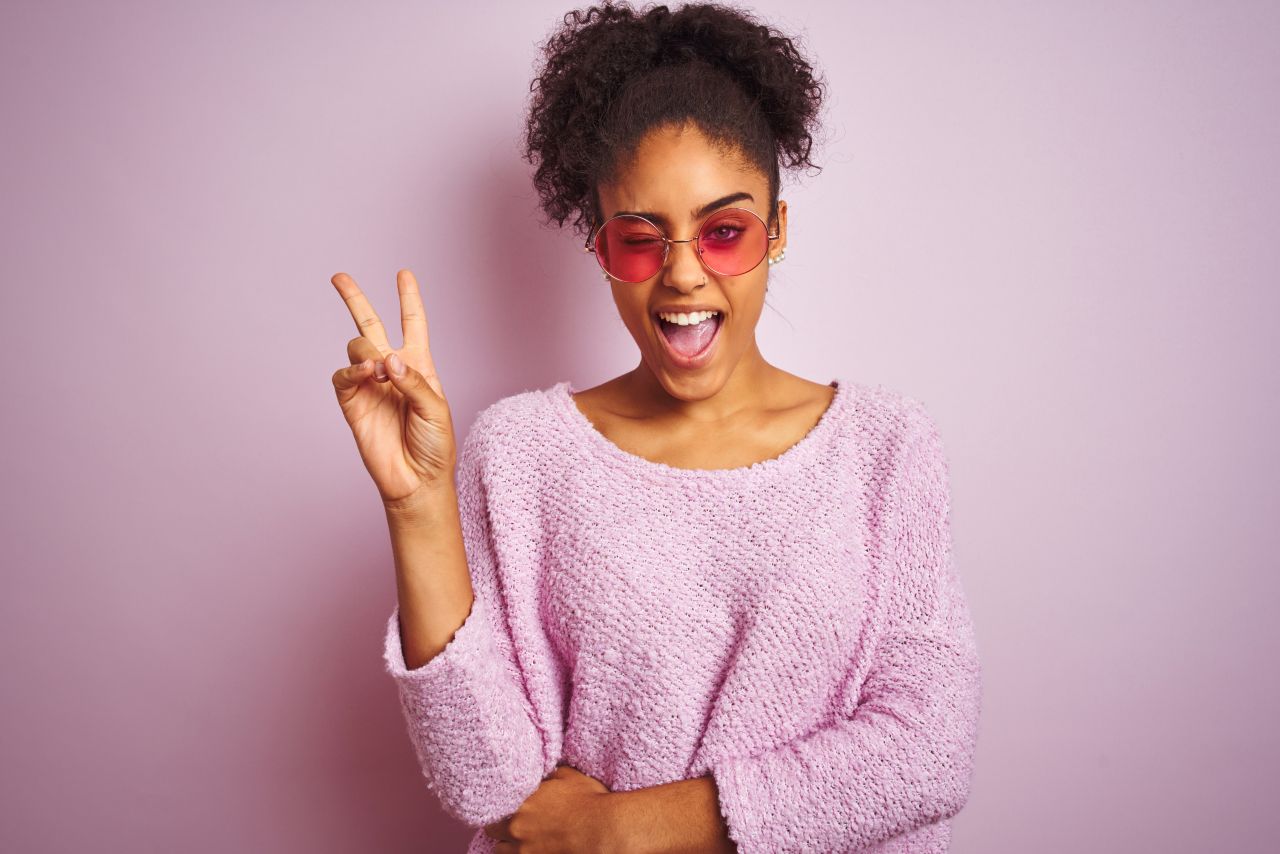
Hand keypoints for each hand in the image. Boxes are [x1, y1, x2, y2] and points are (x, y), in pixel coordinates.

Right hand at [329, 270, 456, 511]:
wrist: (417, 480)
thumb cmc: (435, 445)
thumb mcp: (436, 409)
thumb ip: (413, 380)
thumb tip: (387, 358)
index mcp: (419, 366)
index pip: (412, 323)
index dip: (409, 298)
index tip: (404, 273)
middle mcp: (392, 370)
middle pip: (370, 325)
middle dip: (354, 300)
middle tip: (338, 277)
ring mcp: (370, 385)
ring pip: (356, 347)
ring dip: (367, 351)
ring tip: (381, 372)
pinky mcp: (352, 403)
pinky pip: (343, 376)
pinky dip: (352, 370)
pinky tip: (367, 374)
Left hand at [483, 764, 617, 852]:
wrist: (604, 832)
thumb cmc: (590, 803)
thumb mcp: (570, 777)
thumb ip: (551, 776)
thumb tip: (545, 775)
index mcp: (522, 802)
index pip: (495, 806)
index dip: (502, 807)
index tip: (508, 808)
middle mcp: (517, 828)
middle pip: (493, 832)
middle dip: (501, 828)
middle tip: (516, 825)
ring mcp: (525, 851)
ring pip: (501, 851)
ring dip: (509, 846)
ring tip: (524, 841)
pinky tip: (534, 849)